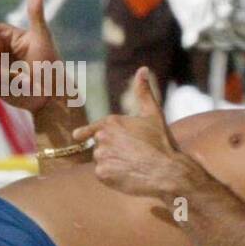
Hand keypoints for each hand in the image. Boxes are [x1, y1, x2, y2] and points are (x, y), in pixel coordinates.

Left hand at [73, 68, 197, 197]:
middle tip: (132, 154)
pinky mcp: (102, 173)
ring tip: (132, 165)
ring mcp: (101, 155)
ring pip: (101, 160)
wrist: (167, 171)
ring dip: (112, 163)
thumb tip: (143, 69)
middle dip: (112, 150)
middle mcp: (102, 137)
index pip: (92, 129)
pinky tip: (128, 175)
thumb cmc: (162, 142)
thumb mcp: (153, 114)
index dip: (85, 132)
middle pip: (100, 146)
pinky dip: (112, 177)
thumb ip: (144, 91)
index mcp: (111, 122)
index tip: (77, 135)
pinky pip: (103, 174)